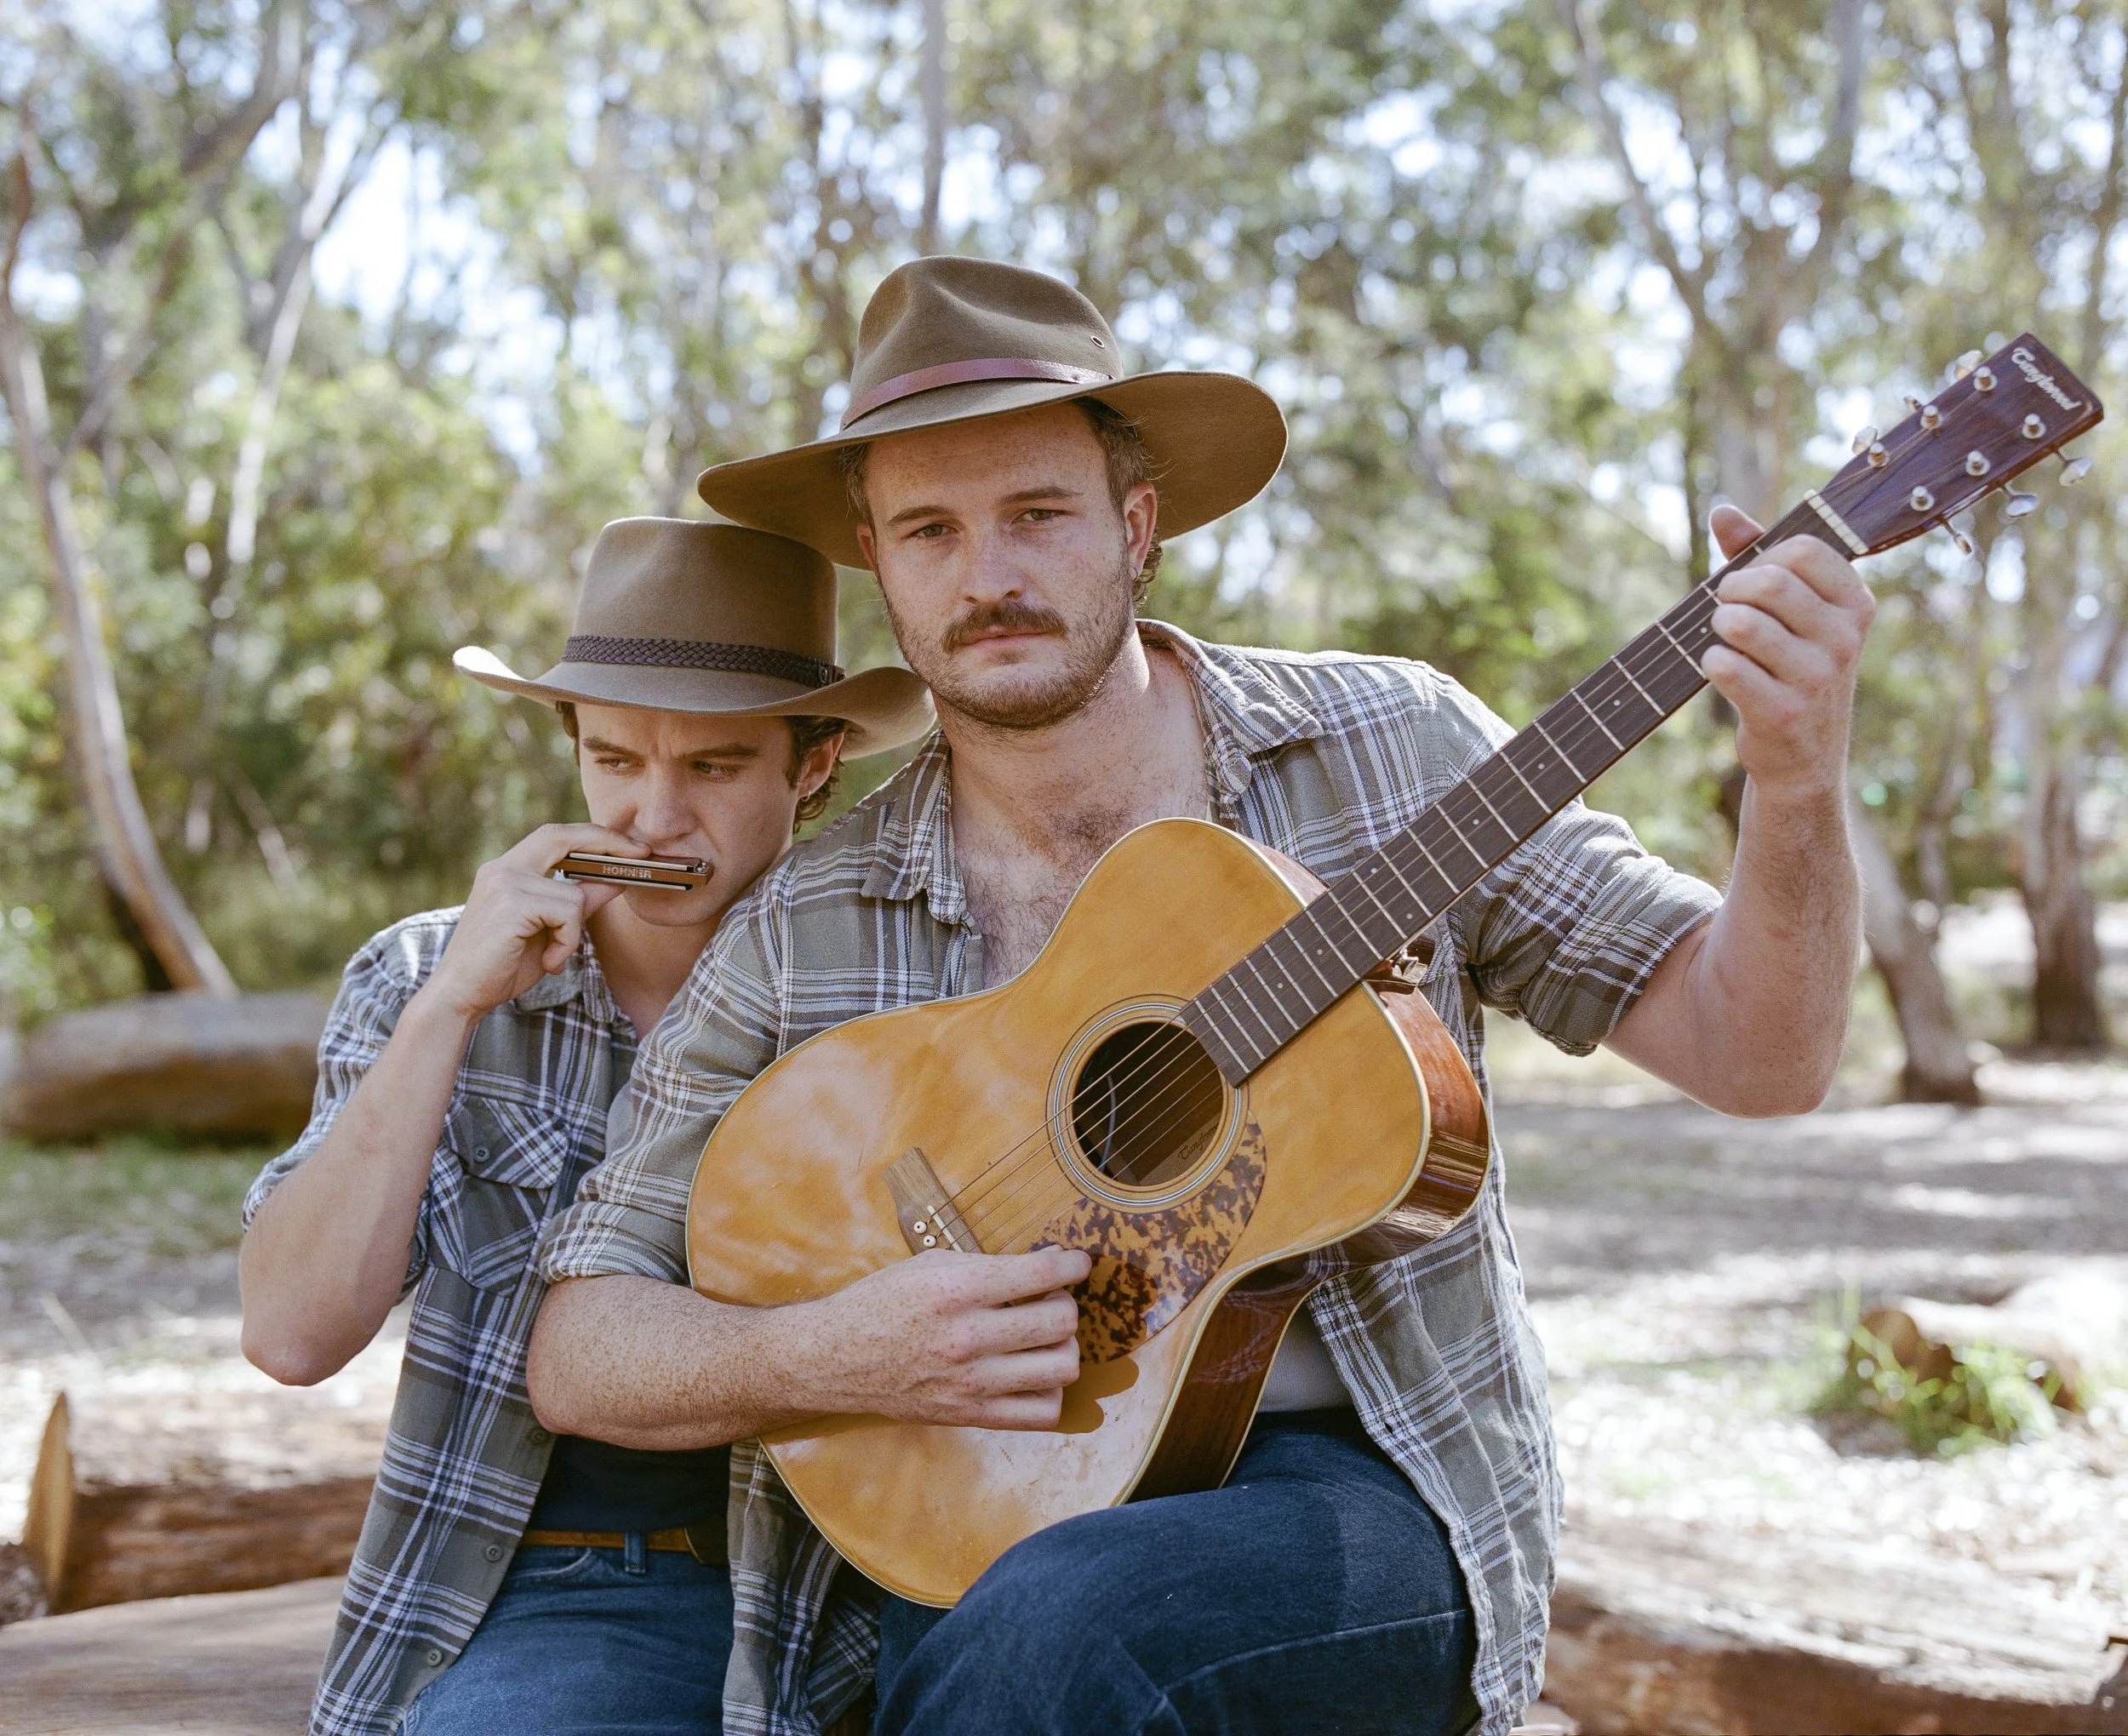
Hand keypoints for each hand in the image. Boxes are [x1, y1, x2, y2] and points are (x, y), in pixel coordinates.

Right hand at [418, 823, 643, 1024]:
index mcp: (506, 870)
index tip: (629, 846)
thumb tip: (618, 877)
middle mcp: (501, 868)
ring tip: (554, 956)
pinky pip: (567, 914)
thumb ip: (579, 901)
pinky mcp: (511, 904)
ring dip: (574, 931)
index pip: (555, 836)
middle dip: (606, 841)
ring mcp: (503, 883)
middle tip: (640, 855)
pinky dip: (567, 942)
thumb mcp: (550, 929)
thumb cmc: (504, 965)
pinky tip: (548, 962)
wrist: (461, 996)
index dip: (594, 836)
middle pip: (561, 835)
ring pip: (573, 894)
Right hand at [805, 1245, 1090, 1429]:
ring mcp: (972, 1383)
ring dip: (1063, 1348)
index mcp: (958, 1289)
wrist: (836, 1358)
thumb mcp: (932, 1264)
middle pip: (1061, 1323)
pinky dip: (1050, 1391)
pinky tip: (1032, 1373)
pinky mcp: (971, 1416)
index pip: (1043, 1276)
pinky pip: (1042, 1413)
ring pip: (1062, 1368)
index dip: (1074, 1266)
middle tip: (1050, 1300)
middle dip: (1065, 1305)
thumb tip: (1052, 1263)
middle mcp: (968, 1337)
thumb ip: (992, 1264)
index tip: (1078, 1264)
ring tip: (1042, 1338)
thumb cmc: (884, 1303)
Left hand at [1703, 504, 1875, 805]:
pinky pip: (1724, 665)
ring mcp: (1817, 677)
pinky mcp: (1782, 711)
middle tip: (1726, 609)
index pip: (1802, 549)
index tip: (1754, 580)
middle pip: (1768, 582)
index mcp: (1856, 604)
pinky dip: (1711, 662)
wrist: (1803, 757)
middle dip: (1731, 590)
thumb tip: (1723, 512)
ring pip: (1742, 622)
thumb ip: (1758, 555)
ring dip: (1718, 625)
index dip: (1762, 557)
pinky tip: (1722, 669)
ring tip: (1725, 638)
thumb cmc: (1791, 668)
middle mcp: (1845, 639)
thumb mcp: (1793, 612)